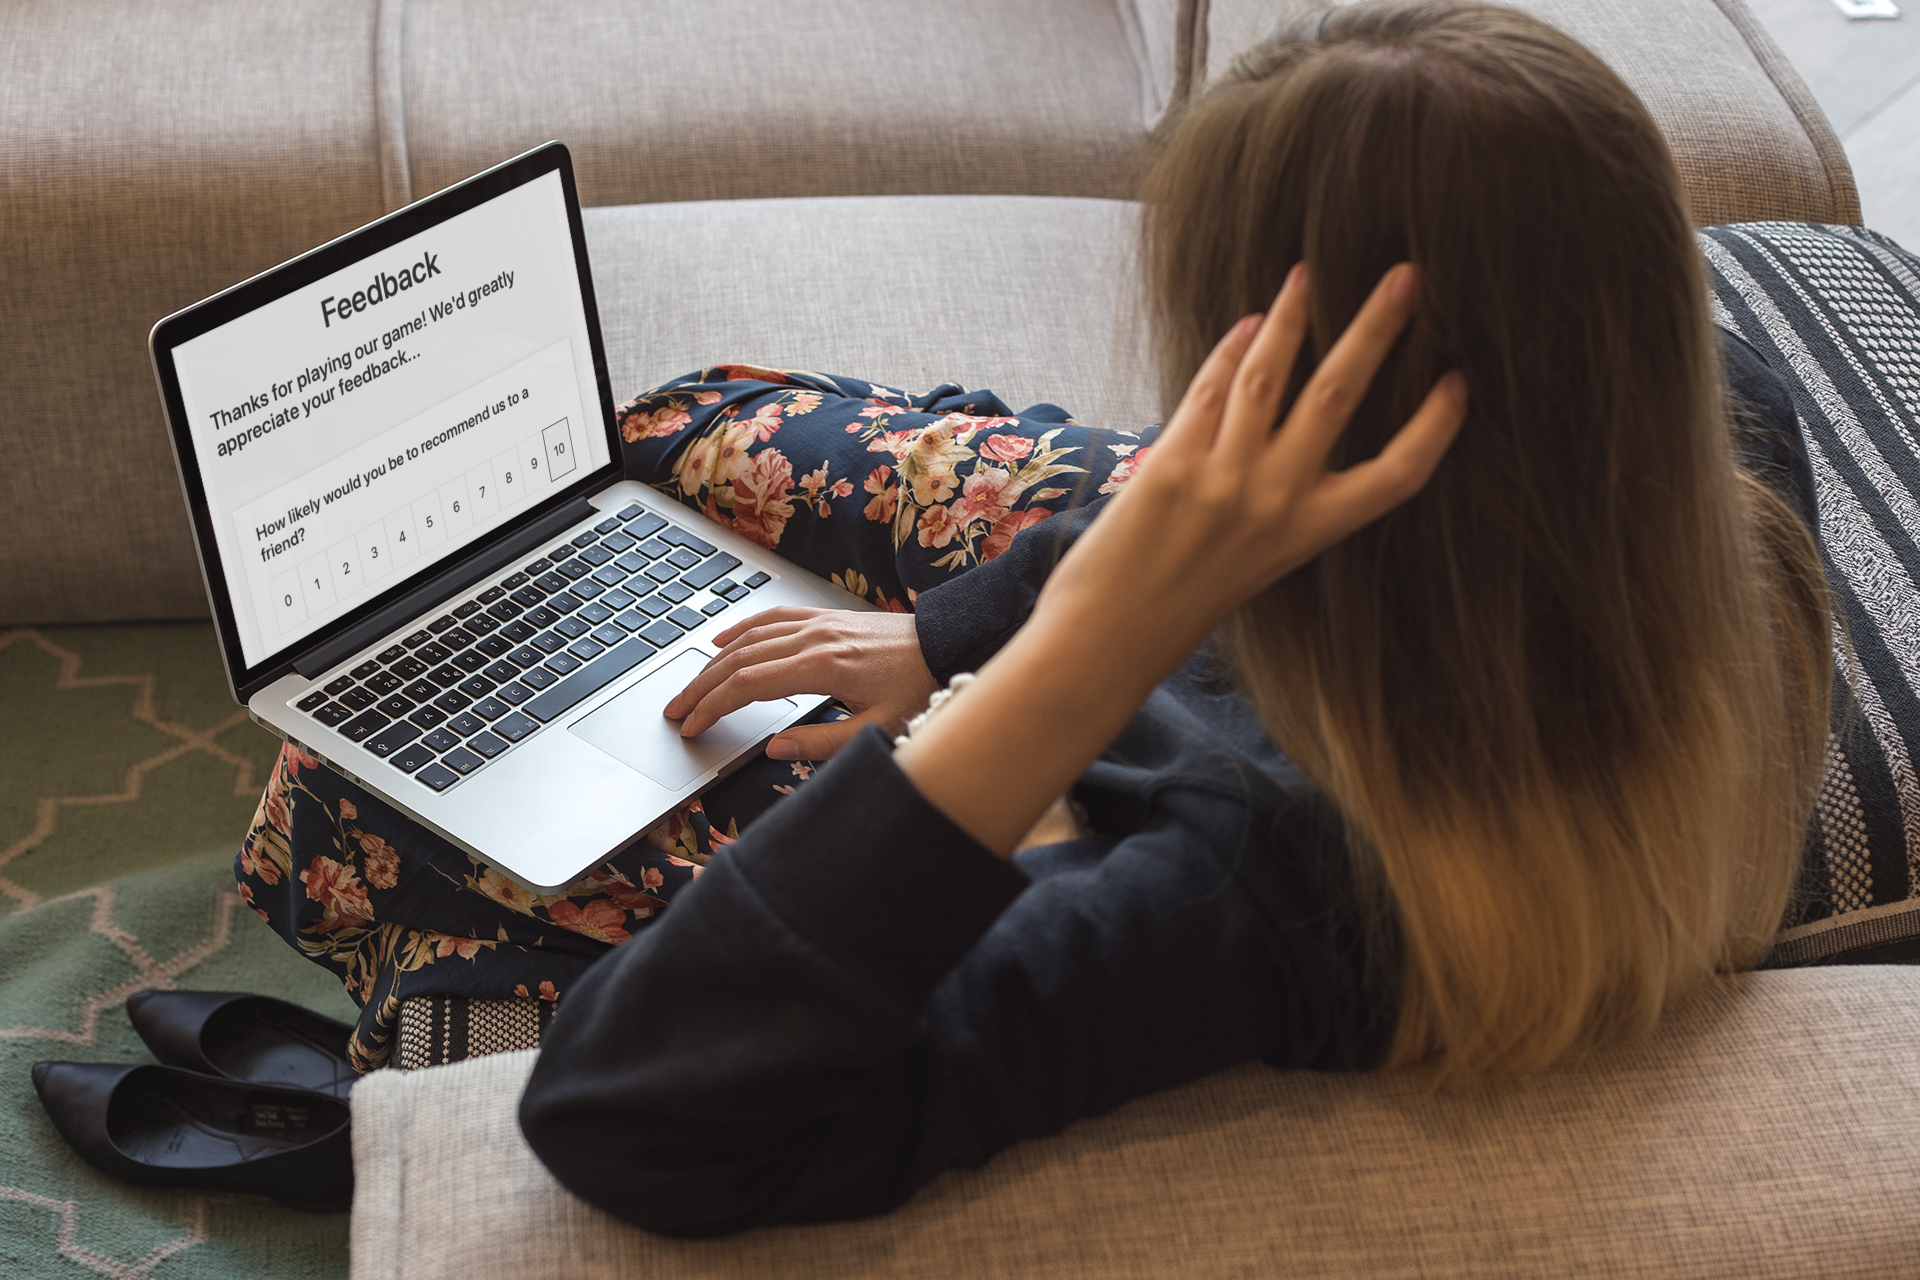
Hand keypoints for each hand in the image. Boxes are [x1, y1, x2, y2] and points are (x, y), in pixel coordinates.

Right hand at [663, 607, 937, 759]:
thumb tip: (774, 748)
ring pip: (749, 638)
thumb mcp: (877, 730)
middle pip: (737, 660)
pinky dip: (741, 629)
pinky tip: (723, 641)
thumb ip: (822, 743)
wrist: (948, 644)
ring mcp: (817, 624)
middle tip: (674, 711)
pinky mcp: (825, 618)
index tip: (691, 726)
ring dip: (712, 661)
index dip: (713, 707)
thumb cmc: (920, 688)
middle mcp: (813, 638)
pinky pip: (771, 618)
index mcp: (821, 667)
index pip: (747, 686)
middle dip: (700, 687)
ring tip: (689, 686)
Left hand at [1033, 261, 1468, 680]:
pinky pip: (1211, 388)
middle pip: (1341, 395)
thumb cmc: (1178, 608)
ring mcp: (1225, 477)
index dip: (1436, 426)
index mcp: (1309, 534)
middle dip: (1376, 328)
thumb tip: (1289, 427)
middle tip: (1406, 276)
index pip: (1398, 474)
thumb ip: (1279, 502)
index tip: (1460, 381)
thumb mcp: (1255, 564)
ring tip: (1308, 272)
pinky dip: (1230, 350)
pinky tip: (1246, 324)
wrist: (1107, 640)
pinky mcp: (1172, 461)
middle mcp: (1276, 501)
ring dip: (1292, 316)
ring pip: (1271, 373)